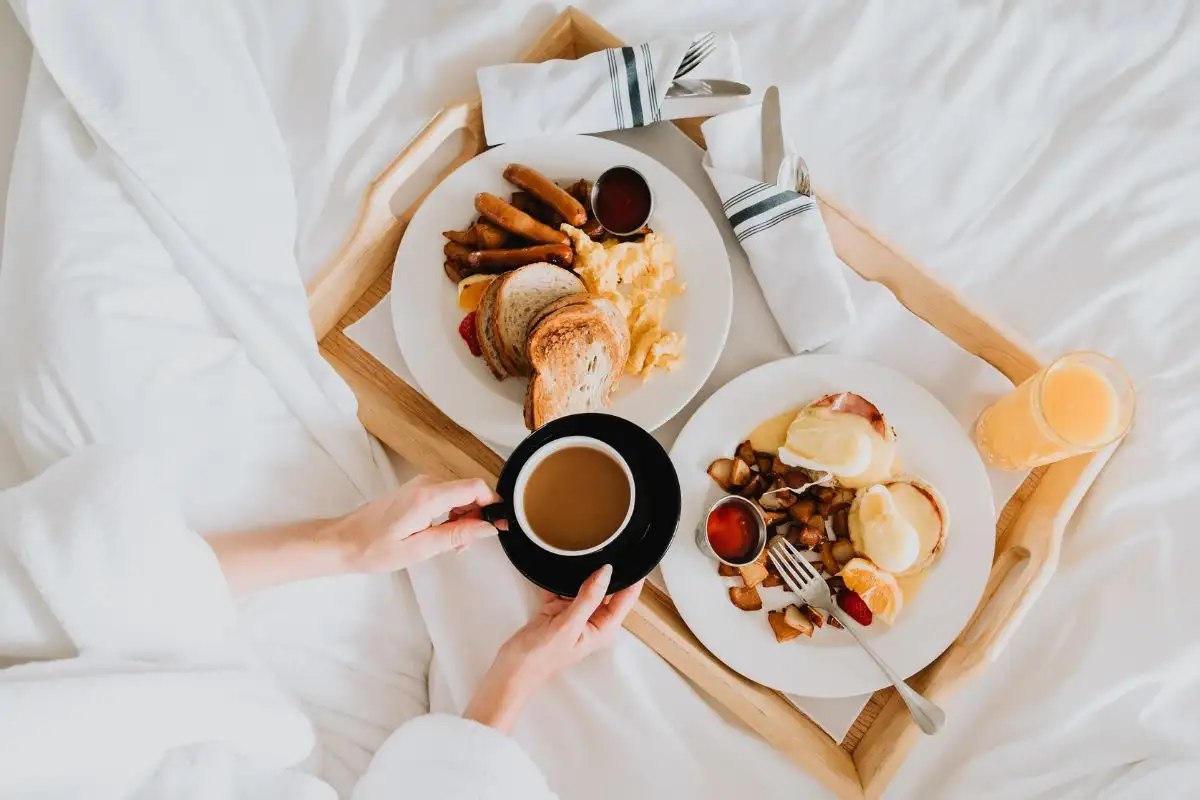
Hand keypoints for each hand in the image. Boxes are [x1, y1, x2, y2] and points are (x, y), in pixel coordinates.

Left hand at [334, 475, 502, 572]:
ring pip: (461, 493)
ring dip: (466, 516)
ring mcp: (421, 484)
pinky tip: (443, 533)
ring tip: (454, 544)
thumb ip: (457, 535)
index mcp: (428, 496)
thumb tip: (488, 526)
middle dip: (479, 515)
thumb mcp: (420, 549)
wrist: (343, 541)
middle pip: (471, 489)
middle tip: (469, 543)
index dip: (493, 504)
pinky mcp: (417, 490)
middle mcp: (426, 483)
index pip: (475, 486)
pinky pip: (448, 495)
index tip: (500, 524)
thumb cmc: (373, 548)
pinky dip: (454, 514)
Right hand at [464, 565, 643, 731]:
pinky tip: (555, 568)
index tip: (633, 554)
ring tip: (580, 552)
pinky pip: (562, 588)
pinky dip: (558, 579)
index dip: (633, 577)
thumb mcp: (568, 625)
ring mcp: (575, 614)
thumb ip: (588, 597)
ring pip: (584, 585)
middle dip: (604, 570)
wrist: (509, 669)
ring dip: (579, 573)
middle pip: (606, 588)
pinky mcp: (557, 610)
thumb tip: (607, 572)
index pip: (627, 598)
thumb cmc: (539, 658)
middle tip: (603, 546)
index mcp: (603, 628)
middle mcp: (593, 620)